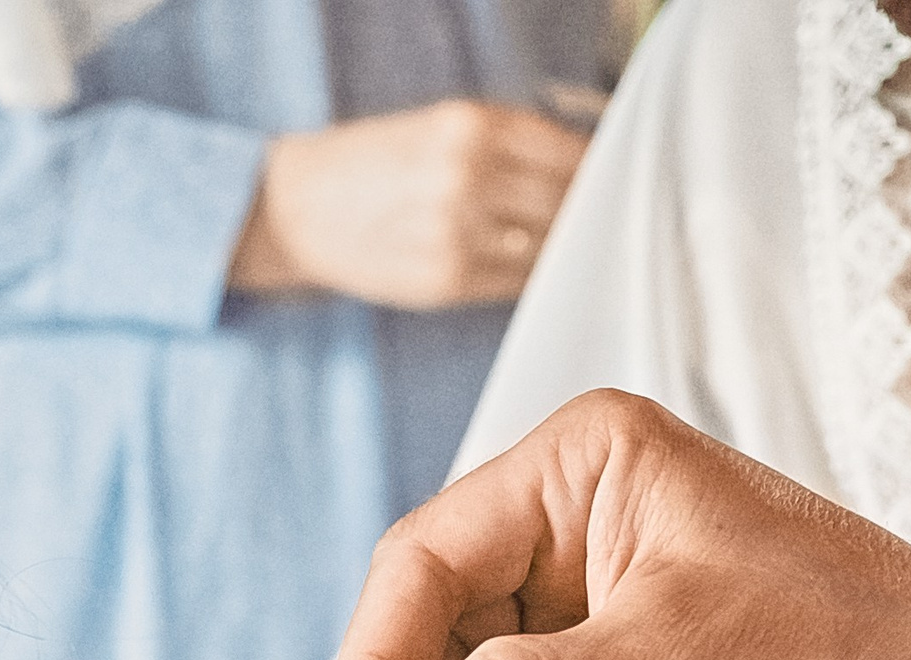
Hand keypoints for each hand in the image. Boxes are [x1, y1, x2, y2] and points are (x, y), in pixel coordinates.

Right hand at [228, 100, 588, 307]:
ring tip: (566, 249)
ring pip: (547, 245)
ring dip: (563, 249)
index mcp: (473, 126)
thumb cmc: (374, 164)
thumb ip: (511, 145)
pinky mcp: (446, 280)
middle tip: (601, 222)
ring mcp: (458, 233)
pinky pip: (517, 282)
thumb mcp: (441, 128)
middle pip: (568, 201)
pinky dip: (532, 276)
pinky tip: (528, 269)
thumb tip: (587, 175)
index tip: (613, 184)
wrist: (297, 208)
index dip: (602, 174)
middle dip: (588, 214)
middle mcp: (468, 176)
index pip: (574, 154)